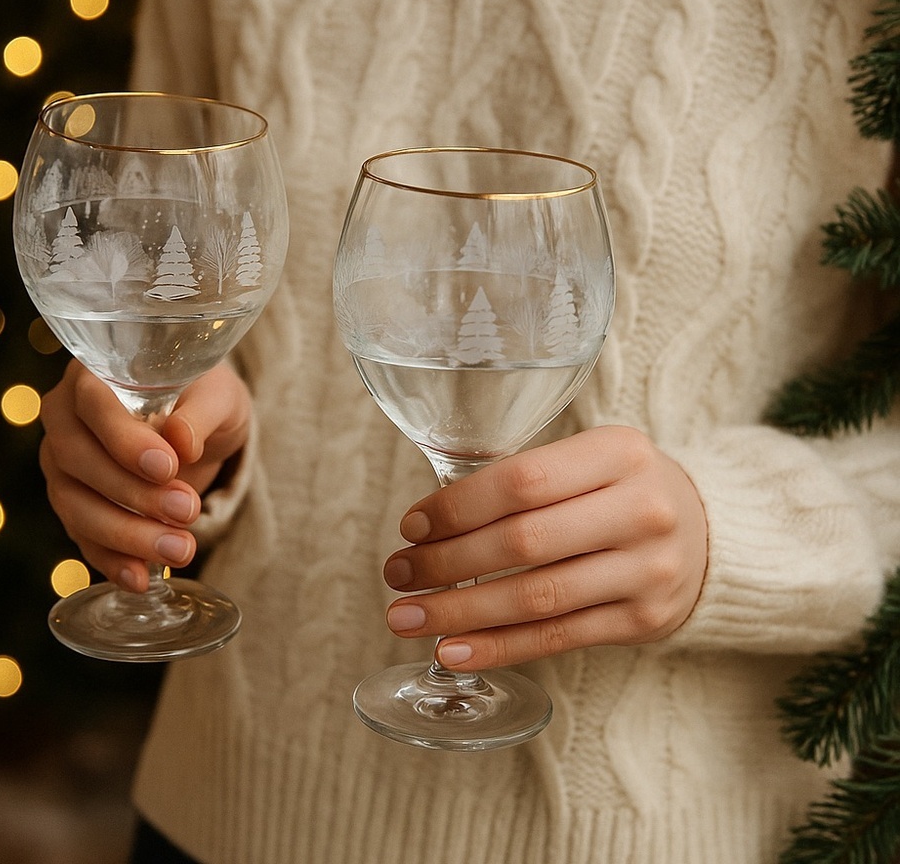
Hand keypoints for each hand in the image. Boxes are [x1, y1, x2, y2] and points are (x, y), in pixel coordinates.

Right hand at [38, 358, 251, 592]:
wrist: (200, 421)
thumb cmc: (204, 396)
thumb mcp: (218, 395)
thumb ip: (199, 413)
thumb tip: (180, 442)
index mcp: (91, 375)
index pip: (93, 406)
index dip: (124, 440)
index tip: (168, 467)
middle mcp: (64, 418)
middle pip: (79, 460)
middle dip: (133, 494)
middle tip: (187, 510)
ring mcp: (62, 465)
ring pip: (76, 505)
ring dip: (127, 534)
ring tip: (180, 550)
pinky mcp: (74, 504)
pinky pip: (83, 537)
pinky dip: (112, 561)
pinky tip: (142, 578)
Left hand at [382, 426, 707, 670]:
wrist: (706, 533)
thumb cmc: (619, 490)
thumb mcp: (590, 460)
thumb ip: (526, 480)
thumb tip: (429, 525)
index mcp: (619, 452)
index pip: (522, 481)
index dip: (457, 507)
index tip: (411, 526)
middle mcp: (640, 508)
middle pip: (523, 542)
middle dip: (446, 563)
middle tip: (397, 574)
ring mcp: (648, 568)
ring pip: (536, 597)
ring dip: (460, 612)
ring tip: (407, 618)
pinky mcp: (645, 619)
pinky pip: (558, 637)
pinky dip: (499, 647)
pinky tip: (453, 650)